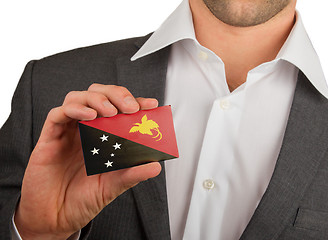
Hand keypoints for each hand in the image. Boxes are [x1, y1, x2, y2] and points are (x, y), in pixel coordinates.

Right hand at [15, 84, 160, 239]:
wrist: (55, 218)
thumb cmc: (82, 199)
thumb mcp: (113, 187)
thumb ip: (132, 174)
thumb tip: (156, 166)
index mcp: (102, 137)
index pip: (120, 109)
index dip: (135, 102)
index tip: (151, 105)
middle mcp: (85, 130)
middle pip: (98, 94)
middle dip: (116, 94)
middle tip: (130, 107)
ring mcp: (67, 132)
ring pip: (78, 98)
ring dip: (96, 99)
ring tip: (110, 111)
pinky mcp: (49, 138)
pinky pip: (57, 114)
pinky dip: (74, 109)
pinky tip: (89, 116)